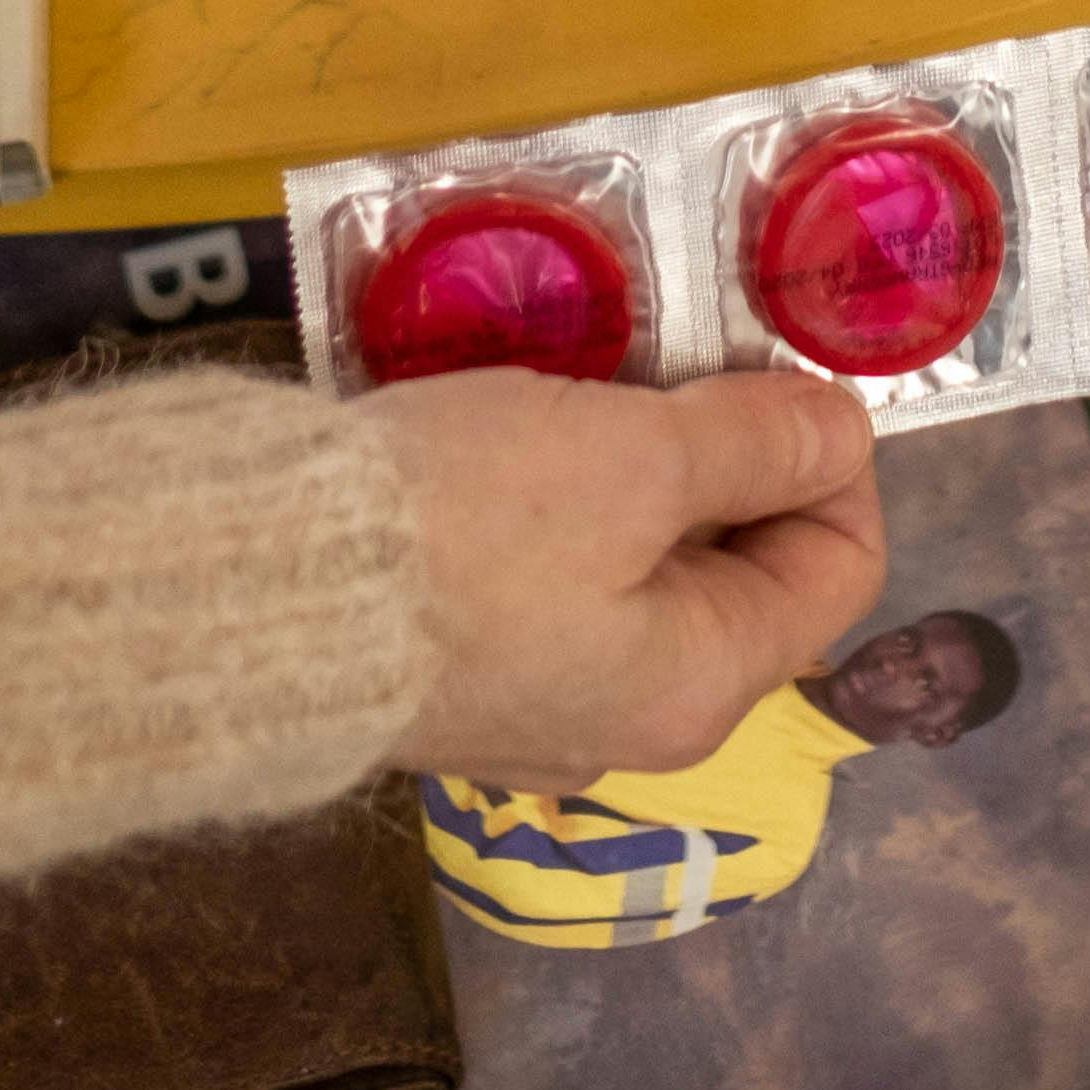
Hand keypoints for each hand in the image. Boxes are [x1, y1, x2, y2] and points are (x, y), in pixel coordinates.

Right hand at [376, 367, 884, 792]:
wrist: (246, 597)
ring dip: (636, 475)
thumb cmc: (463, 529)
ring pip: (639, 570)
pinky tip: (507, 446)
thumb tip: (843, 432)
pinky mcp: (453, 678)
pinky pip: (549, 582)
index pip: (839, 569)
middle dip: (726, 461)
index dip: (830, 458)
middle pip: (739, 572)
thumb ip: (753, 443)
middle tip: (670, 365)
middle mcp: (633, 725)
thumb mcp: (632, 458)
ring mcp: (535, 708)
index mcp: (701, 688)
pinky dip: (556, 509)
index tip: (765, 371)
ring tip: (587, 394)